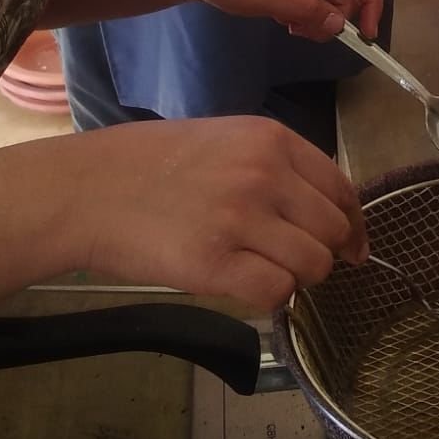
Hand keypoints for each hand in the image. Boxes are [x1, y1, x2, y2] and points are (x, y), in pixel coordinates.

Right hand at [78, 116, 368, 311]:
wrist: (87, 189)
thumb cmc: (148, 164)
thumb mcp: (222, 140)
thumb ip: (274, 167)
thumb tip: (324, 210)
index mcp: (270, 139)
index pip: (341, 187)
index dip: (352, 223)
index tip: (352, 247)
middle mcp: (265, 174)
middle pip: (333, 230)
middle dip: (322, 254)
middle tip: (292, 263)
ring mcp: (241, 218)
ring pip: (313, 265)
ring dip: (296, 278)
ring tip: (260, 271)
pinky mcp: (215, 264)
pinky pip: (276, 293)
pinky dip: (269, 299)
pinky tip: (243, 286)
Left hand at [186, 0, 383, 40]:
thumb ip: (306, 10)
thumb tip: (342, 26)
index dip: (372, 1)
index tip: (366, 35)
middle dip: (334, 19)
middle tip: (303, 32)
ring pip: (328, 4)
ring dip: (316, 21)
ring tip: (287, 26)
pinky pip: (310, 6)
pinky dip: (303, 19)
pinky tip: (282, 22)